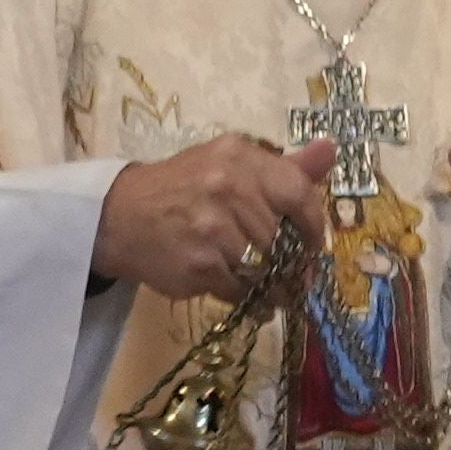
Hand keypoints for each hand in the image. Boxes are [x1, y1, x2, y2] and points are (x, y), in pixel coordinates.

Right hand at [94, 137, 322, 297]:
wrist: (120, 215)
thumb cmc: (183, 188)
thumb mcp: (230, 164)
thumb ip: (284, 166)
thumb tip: (331, 151)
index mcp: (240, 159)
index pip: (298, 193)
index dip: (315, 226)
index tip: (313, 244)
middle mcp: (227, 189)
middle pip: (283, 237)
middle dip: (293, 263)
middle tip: (292, 275)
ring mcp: (211, 229)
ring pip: (265, 268)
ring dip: (273, 285)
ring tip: (270, 288)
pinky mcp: (198, 265)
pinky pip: (240, 290)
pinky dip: (248, 298)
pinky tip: (244, 294)